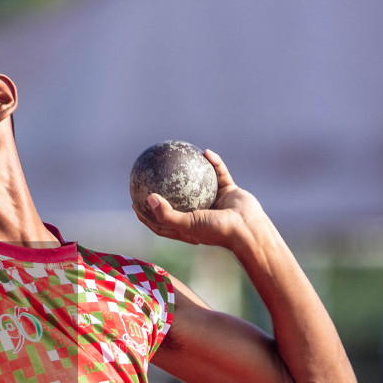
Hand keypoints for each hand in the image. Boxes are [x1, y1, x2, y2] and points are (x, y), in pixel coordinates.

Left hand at [136, 149, 265, 248]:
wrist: (248, 229)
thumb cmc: (217, 230)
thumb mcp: (187, 224)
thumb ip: (166, 214)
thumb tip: (148, 197)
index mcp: (188, 227)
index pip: (162, 222)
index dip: (147, 214)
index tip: (135, 202)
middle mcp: (200, 214)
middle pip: (178, 201)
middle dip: (165, 190)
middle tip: (150, 176)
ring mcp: (215, 202)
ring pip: (200, 183)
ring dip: (191, 170)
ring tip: (178, 156)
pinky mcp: (229, 191)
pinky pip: (219, 173)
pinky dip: (214, 163)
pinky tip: (205, 152)